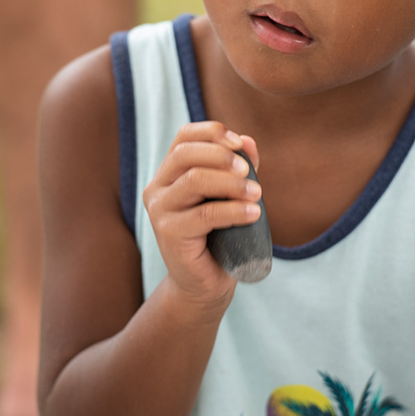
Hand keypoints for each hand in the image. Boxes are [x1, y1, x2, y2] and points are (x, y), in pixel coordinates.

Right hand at [142, 122, 261, 305]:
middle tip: (248, 171)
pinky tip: (253, 213)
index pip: (183, 137)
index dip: (211, 132)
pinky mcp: (169, 233)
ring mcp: (159, 210)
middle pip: (185, 154)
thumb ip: (238, 169)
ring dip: (231, 183)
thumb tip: (248, 141)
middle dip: (221, 156)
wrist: (205, 282)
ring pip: (194, 180)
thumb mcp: (231, 196)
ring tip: (257, 194)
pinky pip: (204, 213)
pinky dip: (233, 210)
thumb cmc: (220, 237)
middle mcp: (157, 188)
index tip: (238, 142)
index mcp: (169, 173)